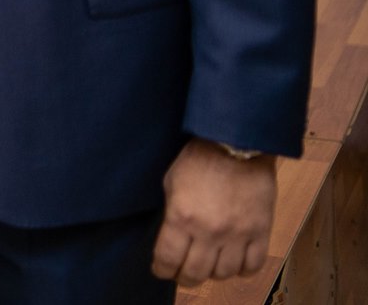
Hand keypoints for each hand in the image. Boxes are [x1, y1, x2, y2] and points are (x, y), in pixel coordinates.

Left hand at [152, 138, 276, 284]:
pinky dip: (242, 270)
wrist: (237, 145)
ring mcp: (237, 234)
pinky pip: (252, 266)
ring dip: (213, 274)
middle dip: (184, 277)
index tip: (161, 270)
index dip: (162, 269)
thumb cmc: (200, 159)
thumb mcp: (172, 183)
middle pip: (195, 273)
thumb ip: (172, 214)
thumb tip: (172, 238)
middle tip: (182, 274)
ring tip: (208, 265)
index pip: (168, 259)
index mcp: (181, 217)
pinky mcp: (260, 232)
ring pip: (224, 274)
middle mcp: (209, 231)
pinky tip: (234, 263)